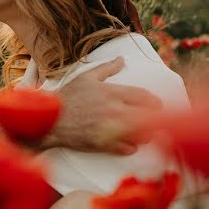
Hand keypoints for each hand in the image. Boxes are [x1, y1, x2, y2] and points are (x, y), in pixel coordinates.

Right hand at [44, 57, 162, 154]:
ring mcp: (111, 128)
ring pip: (141, 135)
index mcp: (112, 92)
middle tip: (155, 121)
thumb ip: (107, 68)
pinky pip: (127, 148)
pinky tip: (129, 144)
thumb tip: (121, 60)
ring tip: (143, 133)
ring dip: (145, 134)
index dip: (154, 102)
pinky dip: (131, 147)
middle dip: (154, 119)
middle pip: (147, 117)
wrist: (51, 118)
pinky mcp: (104, 144)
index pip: (144, 96)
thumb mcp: (86, 77)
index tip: (157, 105)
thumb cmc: (68, 96)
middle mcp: (115, 110)